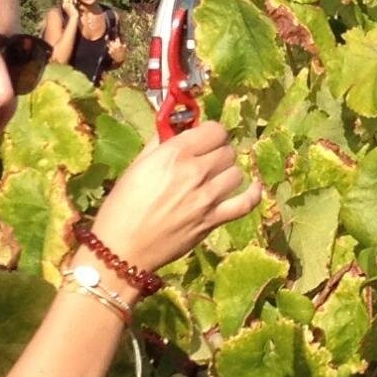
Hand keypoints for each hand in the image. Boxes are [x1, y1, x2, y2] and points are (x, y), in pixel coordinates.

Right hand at [91, 119, 260, 270]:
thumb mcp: (137, 165)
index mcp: (175, 154)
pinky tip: (253, 187)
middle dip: (217, 152)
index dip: (210, 133)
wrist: (124, 248)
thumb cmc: (122, 205)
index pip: (214, 130)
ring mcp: (208, 198)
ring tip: (214, 178)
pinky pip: (246, 203)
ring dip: (226, 173)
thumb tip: (177, 127)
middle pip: (227, 151)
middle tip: (205, 161)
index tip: (202, 140)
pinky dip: (253, 194)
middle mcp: (195, 172)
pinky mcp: (213, 221)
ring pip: (236, 174)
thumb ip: (161, 143)